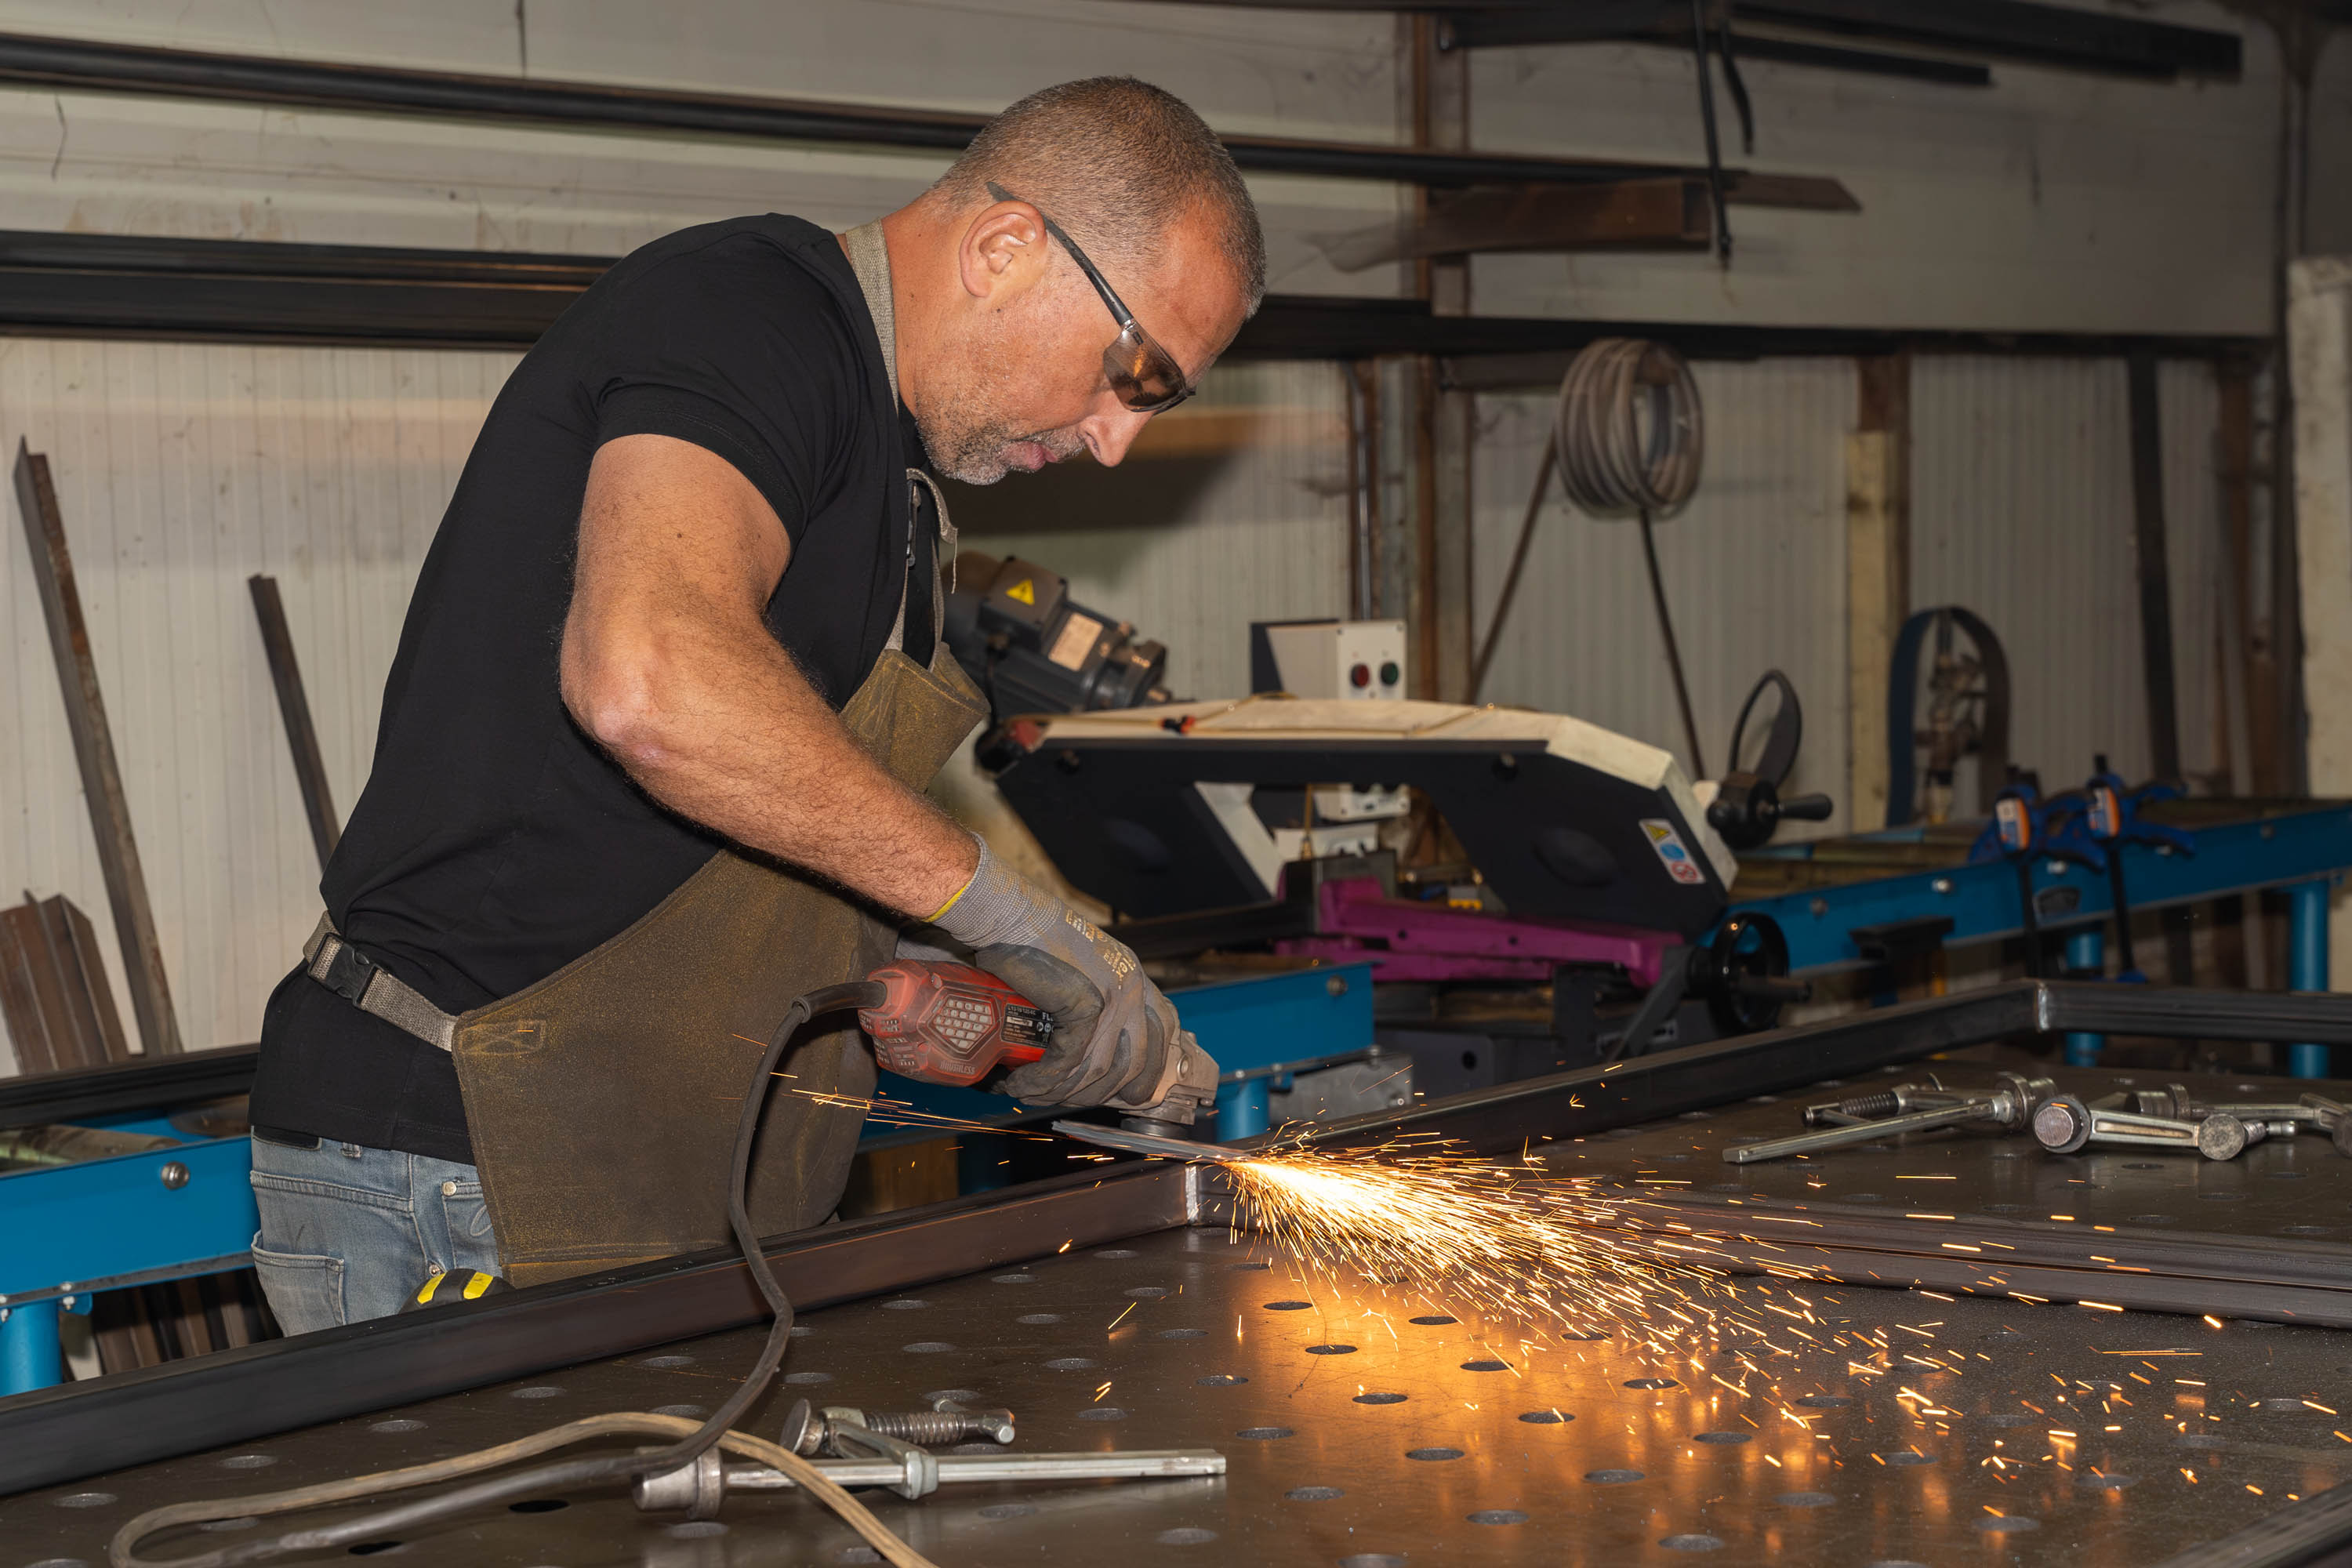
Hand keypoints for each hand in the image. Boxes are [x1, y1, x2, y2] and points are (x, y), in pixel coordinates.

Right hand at [929, 840, 1217, 1118]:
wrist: (1009, 914)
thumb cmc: (1031, 939)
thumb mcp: (1080, 967)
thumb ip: (1097, 998)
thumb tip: (1093, 1047)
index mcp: (1135, 976)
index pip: (1164, 1033)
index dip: (1150, 1070)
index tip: (1129, 1094)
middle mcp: (1133, 987)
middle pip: (1137, 1063)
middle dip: (1101, 1093)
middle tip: (1064, 1100)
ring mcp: (1114, 995)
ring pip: (1100, 1071)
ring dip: (1063, 1092)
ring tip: (1033, 1093)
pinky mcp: (1086, 1004)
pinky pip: (1070, 1062)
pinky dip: (1043, 1080)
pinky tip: (1023, 1083)